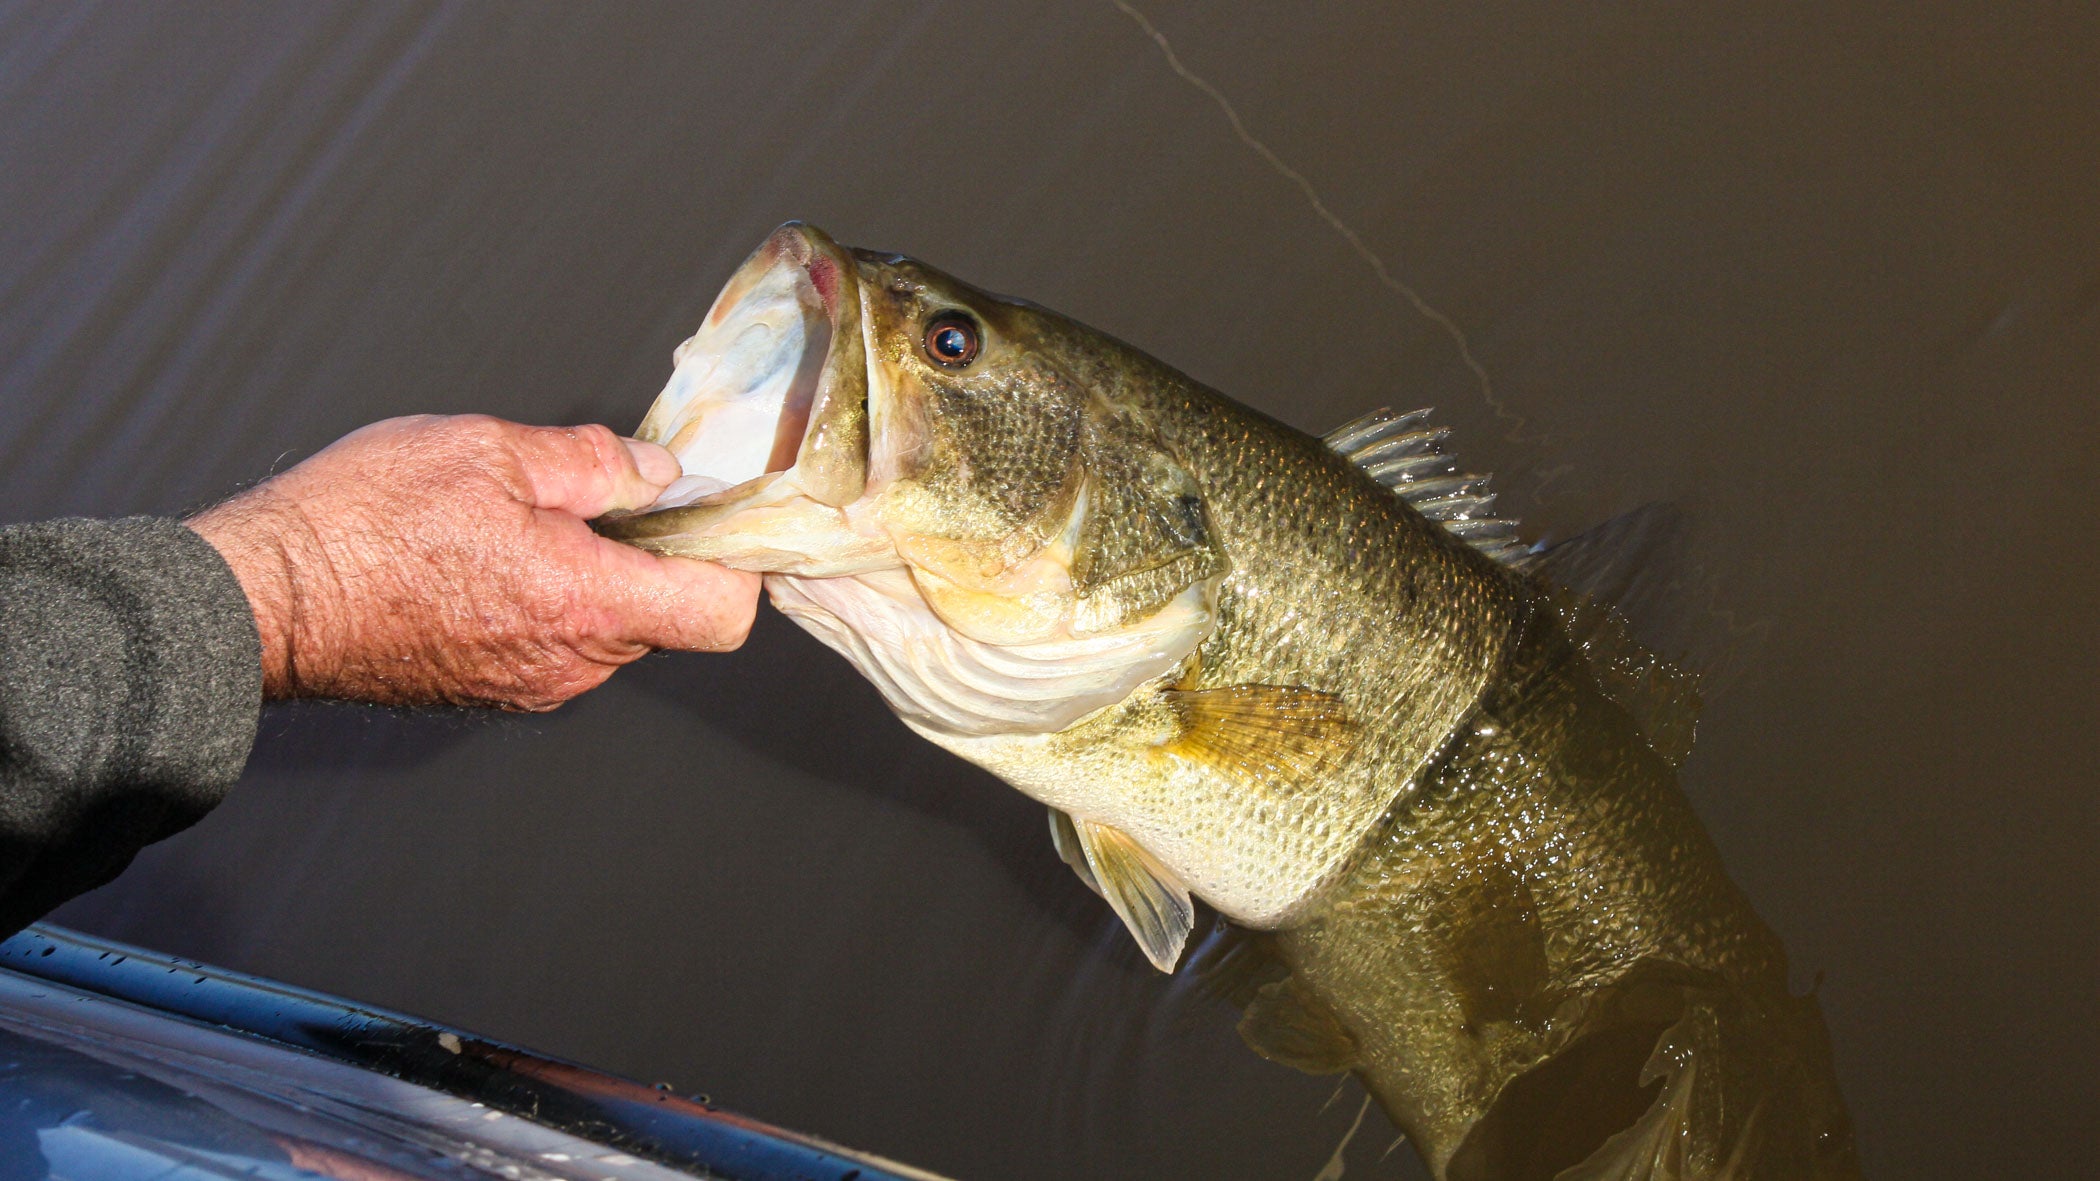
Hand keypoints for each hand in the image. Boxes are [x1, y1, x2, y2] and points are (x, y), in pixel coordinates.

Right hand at [186, 415, 759, 710]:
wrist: (259, 600)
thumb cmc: (358, 523)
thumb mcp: (485, 450)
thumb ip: (592, 461)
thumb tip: (657, 473)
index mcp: (583, 602)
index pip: (722, 613)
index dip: (734, 562)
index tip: (709, 518)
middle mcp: (569, 662)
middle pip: (667, 616)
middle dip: (652, 555)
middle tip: (597, 497)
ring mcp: (531, 686)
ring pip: (611, 630)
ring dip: (594, 577)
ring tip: (523, 523)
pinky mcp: (494, 692)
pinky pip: (558, 646)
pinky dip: (549, 603)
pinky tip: (489, 559)